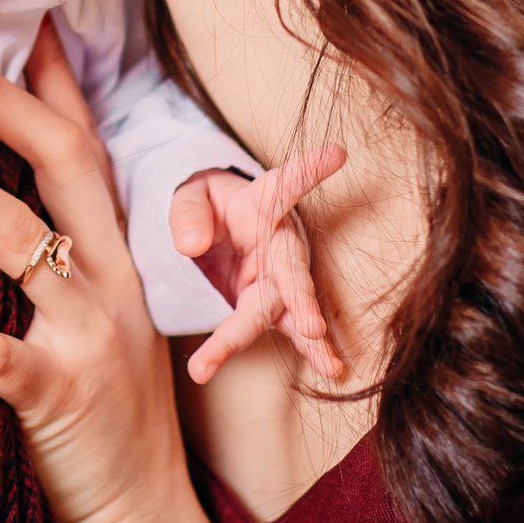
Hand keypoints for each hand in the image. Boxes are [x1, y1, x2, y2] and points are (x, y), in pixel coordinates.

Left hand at [0, 27, 227, 522]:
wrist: (145, 519)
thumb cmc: (107, 420)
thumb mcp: (100, 320)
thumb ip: (65, 257)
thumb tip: (10, 197)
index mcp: (117, 256)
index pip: (86, 144)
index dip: (54, 77)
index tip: (21, 13)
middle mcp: (111, 280)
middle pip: (63, 160)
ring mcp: (90, 335)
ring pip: (19, 238)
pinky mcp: (60, 396)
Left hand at [172, 148, 348, 383]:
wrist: (213, 229)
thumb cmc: (206, 205)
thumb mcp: (188, 196)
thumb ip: (186, 214)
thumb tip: (189, 245)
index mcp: (261, 203)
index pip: (283, 184)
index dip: (308, 169)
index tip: (336, 154)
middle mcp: (279, 241)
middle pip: (289, 270)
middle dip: (300, 298)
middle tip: (311, 324)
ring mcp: (280, 276)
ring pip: (289, 308)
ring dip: (306, 336)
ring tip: (328, 363)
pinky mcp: (274, 303)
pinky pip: (289, 328)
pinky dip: (308, 349)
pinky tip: (329, 369)